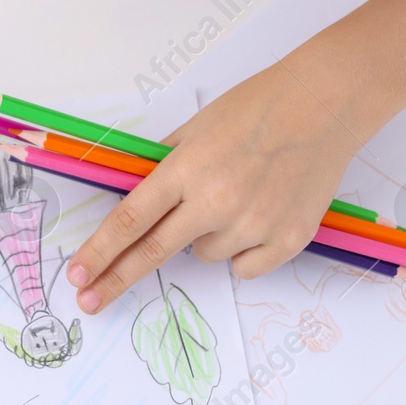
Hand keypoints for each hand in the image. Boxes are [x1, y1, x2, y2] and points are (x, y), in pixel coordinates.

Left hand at [64, 64, 361, 312]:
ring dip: (206, 237)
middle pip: (154, 252)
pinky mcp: (289, 238)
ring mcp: (254, 222)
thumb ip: (163, 165)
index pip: (130, 220)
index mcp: (187, 169)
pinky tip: (258, 216)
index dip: (99, 252)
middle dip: (116, 280)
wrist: (327, 102)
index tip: (78, 276)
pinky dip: (244, 251)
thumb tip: (132, 196)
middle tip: (90, 301)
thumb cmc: (260, 107)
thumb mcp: (197, 126)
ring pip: (205, 257)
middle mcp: (217, 200)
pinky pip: (246, 267)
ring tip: (236, 197)